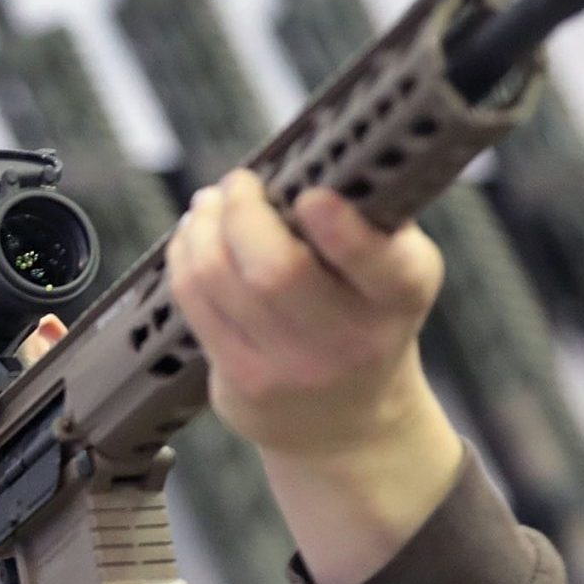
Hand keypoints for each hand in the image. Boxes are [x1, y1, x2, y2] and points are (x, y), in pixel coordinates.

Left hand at [167, 171, 464, 583]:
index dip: (343, 231)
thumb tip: (301, 160)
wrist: (350, 424)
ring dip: (202, 226)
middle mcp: (350, 342)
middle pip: (275, 270)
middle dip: (242, 211)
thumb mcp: (391, 272)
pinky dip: (183, 258)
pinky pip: (193, 304)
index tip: (313, 198)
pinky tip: (193, 238)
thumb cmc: (366, 319)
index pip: (379, 265)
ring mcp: (290, 371)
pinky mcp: (240, 385)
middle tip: (238, 183)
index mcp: (400, 298)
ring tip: (209, 205)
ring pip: (219, 280)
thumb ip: (364, 219)